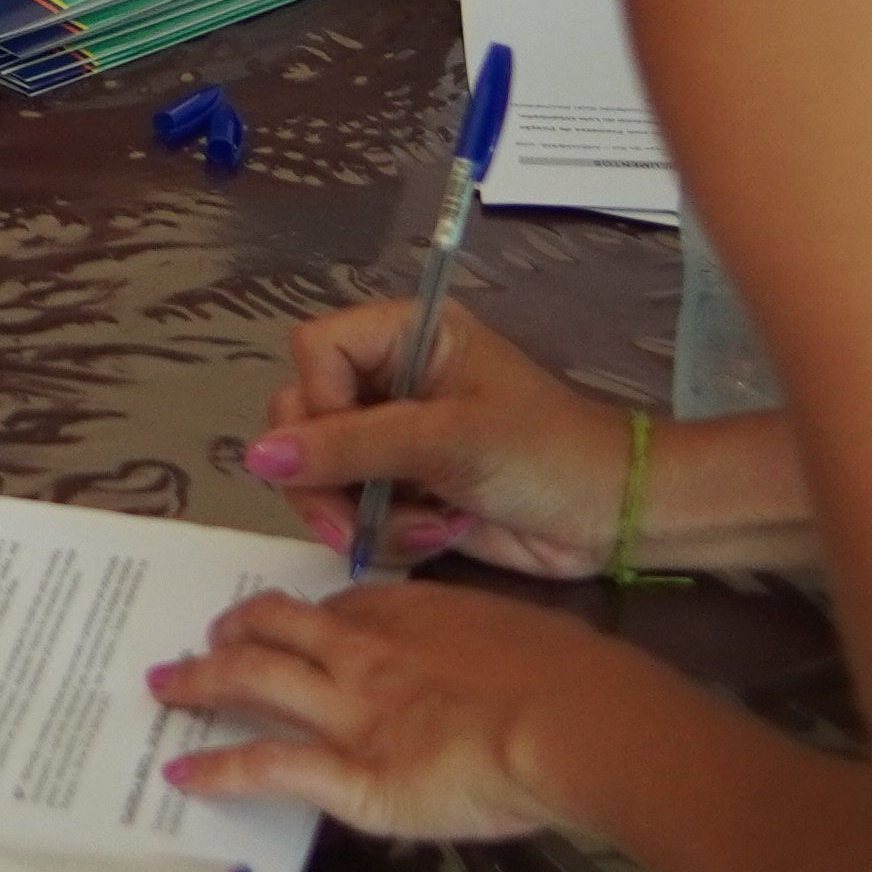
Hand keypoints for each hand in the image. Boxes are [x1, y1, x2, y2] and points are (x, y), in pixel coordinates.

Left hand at [151, 578, 595, 843]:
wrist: (574, 718)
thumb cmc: (572, 681)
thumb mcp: (525, 639)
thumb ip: (487, 652)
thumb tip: (493, 672)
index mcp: (413, 614)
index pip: (340, 606)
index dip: (305, 614)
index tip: (287, 620)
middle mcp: (367, 651)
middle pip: (278, 626)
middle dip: (235, 629)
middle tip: (207, 634)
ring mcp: (350, 709)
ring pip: (254, 677)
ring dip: (203, 679)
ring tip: (169, 685)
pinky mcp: (350, 772)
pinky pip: (269, 764)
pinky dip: (220, 769)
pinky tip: (188, 775)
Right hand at [248, 303, 629, 575]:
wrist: (611, 519)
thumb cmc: (546, 455)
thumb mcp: (448, 441)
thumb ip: (351, 447)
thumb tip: (259, 456)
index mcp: (406, 337)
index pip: (316, 352)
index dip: (322, 404)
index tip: (358, 450)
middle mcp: (389, 382)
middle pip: (302, 417)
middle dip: (328, 476)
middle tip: (360, 518)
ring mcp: (392, 439)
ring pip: (317, 472)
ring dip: (359, 512)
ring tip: (423, 528)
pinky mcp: (401, 491)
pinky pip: (350, 510)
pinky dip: (384, 533)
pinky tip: (439, 534)